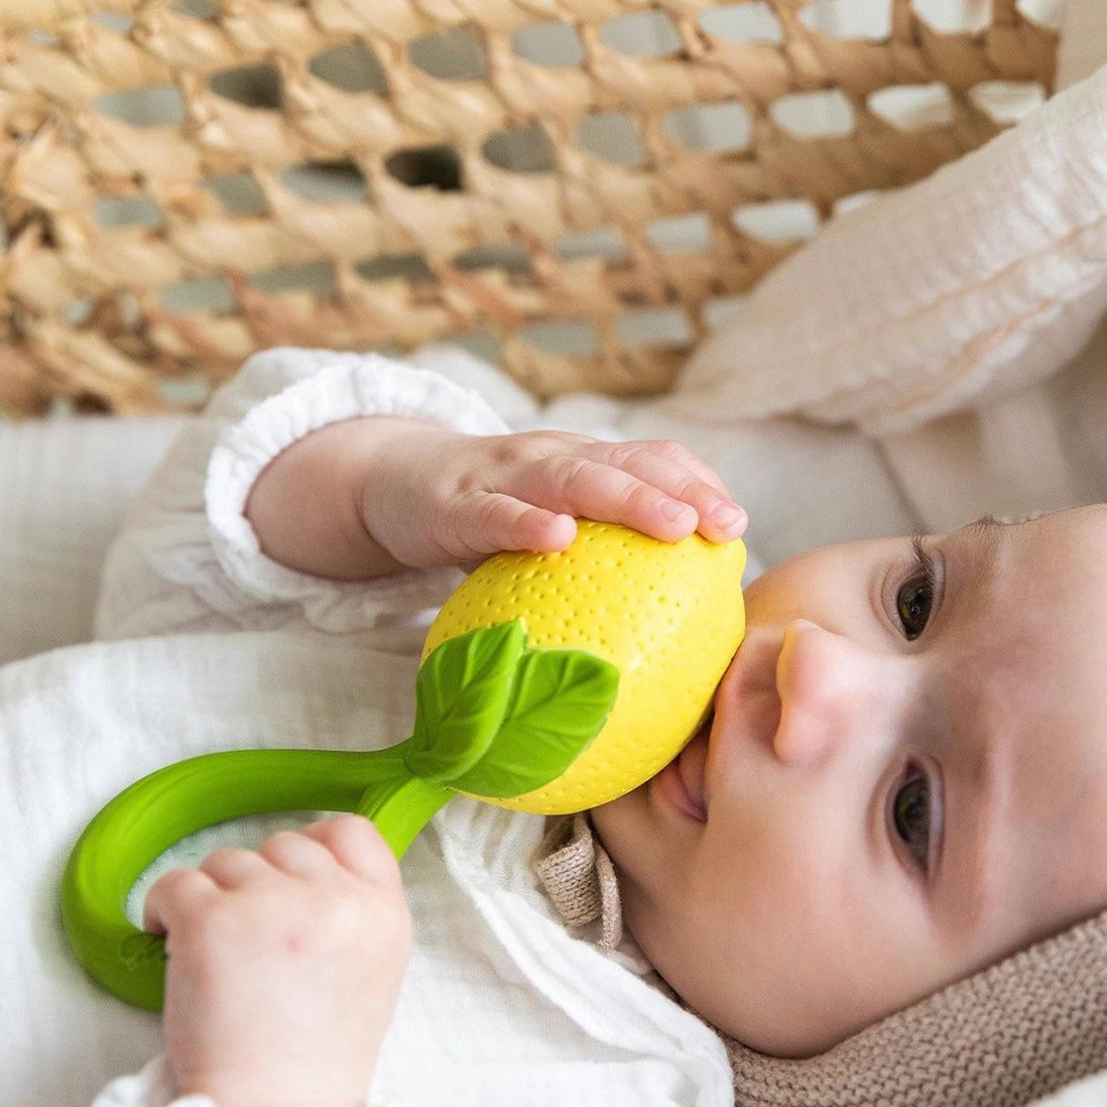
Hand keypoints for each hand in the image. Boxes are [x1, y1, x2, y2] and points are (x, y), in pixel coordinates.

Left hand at [142, 816, 411, 1106]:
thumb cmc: (315, 1057)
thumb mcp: (373, 970)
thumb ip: (352, 910)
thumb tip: (303, 867)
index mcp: (383, 912)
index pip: (351, 831)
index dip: (314, 845)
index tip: (287, 878)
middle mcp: (335, 900)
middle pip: (284, 845)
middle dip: (259, 883)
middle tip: (249, 940)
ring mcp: (273, 905)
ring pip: (228, 861)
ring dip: (213, 898)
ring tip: (216, 955)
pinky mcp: (212, 922)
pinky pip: (174, 883)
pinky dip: (164, 910)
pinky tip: (173, 945)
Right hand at [358, 422, 746, 569]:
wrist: (394, 484)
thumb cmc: (489, 517)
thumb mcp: (548, 523)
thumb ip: (598, 556)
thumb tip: (665, 624)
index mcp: (582, 462)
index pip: (651, 459)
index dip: (697, 483)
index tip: (737, 525)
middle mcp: (552, 458)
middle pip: (626, 464)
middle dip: (682, 491)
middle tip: (726, 525)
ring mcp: (504, 475)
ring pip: (572, 478)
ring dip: (627, 497)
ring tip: (673, 524)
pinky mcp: (455, 501)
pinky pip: (494, 512)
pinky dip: (525, 521)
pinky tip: (557, 538)